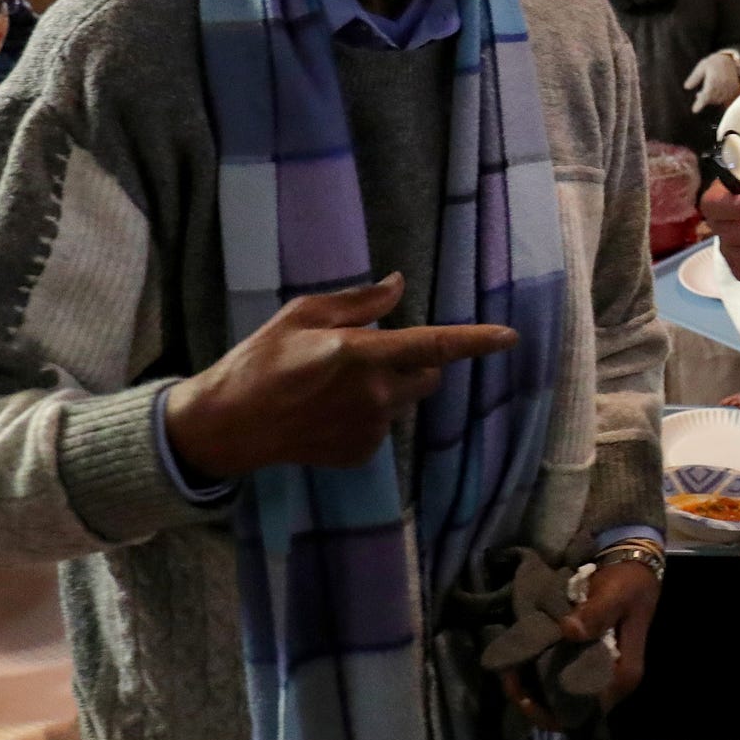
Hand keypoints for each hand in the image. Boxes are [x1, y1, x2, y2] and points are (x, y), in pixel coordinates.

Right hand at [164, 273, 517, 478]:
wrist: (229, 425)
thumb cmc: (261, 360)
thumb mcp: (302, 315)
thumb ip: (357, 302)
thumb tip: (398, 285)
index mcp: (363, 354)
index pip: (434, 346)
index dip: (475, 341)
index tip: (509, 338)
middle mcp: (376, 394)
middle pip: (428, 376)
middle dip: (417, 363)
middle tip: (372, 354)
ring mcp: (371, 428)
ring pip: (405, 402)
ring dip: (389, 389)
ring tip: (338, 386)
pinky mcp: (362, 453)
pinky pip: (383, 427)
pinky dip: (369, 415)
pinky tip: (329, 412)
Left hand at [502, 560, 660, 726]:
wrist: (637, 571)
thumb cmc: (629, 585)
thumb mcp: (616, 594)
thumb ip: (595, 614)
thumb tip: (569, 631)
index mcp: (622, 676)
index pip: (584, 710)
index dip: (550, 709)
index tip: (521, 692)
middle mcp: (612, 685)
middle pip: (571, 711)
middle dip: (537, 703)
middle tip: (508, 679)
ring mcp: (601, 676)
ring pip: (563, 698)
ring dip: (535, 691)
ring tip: (509, 671)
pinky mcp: (590, 663)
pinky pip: (562, 680)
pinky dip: (541, 677)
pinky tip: (523, 663)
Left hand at [682, 50, 739, 113]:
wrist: (730, 58)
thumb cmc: (713, 62)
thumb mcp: (701, 67)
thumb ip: (694, 77)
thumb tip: (686, 87)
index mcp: (713, 79)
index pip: (706, 95)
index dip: (700, 104)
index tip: (694, 110)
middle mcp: (723, 84)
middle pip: (712, 99)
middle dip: (704, 99)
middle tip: (698, 95)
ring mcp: (730, 86)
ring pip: (719, 100)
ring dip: (712, 99)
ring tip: (707, 92)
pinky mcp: (735, 88)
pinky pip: (726, 97)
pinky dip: (720, 97)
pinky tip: (716, 91)